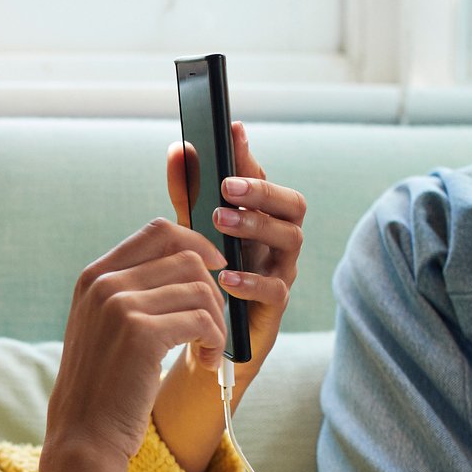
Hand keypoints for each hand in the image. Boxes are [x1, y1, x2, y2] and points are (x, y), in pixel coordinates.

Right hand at [47, 218, 229, 461]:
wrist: (84, 435)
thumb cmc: (103, 386)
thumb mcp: (104, 327)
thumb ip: (131, 292)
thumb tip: (189, 263)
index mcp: (95, 277)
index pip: (158, 231)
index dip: (196, 243)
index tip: (215, 269)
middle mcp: (104, 284)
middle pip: (186, 258)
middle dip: (213, 292)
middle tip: (213, 327)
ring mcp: (120, 305)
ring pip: (200, 289)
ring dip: (217, 321)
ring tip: (210, 351)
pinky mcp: (141, 333)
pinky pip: (202, 320)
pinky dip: (215, 342)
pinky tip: (208, 364)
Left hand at [164, 121, 303, 383]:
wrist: (205, 341)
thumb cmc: (204, 278)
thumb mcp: (192, 233)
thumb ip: (187, 194)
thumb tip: (178, 150)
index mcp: (261, 217)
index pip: (263, 179)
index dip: (249, 156)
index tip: (232, 130)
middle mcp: (278, 240)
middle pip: (292, 204)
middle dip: (262, 191)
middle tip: (227, 186)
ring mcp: (281, 271)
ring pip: (291, 239)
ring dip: (257, 226)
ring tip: (221, 221)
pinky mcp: (275, 307)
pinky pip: (276, 289)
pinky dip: (251, 280)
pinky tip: (225, 276)